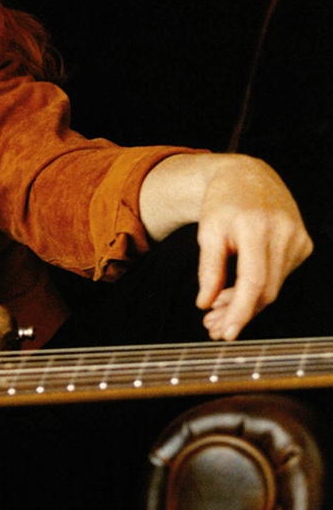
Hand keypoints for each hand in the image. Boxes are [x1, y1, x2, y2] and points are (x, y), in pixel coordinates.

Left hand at [195, 155, 312, 340]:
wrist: (248, 177)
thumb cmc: (224, 202)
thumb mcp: (207, 231)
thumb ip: (208, 269)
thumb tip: (205, 303)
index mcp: (256, 227)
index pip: (254, 280)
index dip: (241, 310)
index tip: (227, 332)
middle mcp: (283, 233)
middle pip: (266, 289)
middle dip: (239, 313)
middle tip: (214, 327)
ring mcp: (298, 239)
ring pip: (273, 287)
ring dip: (246, 304)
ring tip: (217, 312)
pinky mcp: (304, 245)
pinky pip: (280, 277)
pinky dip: (258, 289)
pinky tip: (236, 294)